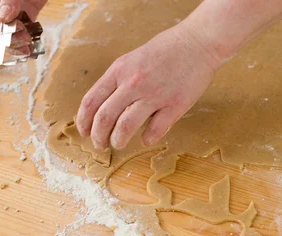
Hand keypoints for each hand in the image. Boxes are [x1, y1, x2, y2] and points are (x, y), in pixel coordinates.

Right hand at [0, 0, 46, 53]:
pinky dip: (29, 39)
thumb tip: (3, 18)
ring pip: (9, 34)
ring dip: (18, 44)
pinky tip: (34, 48)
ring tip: (27, 49)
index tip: (7, 30)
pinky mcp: (26, 14)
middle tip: (23, 40)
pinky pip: (25, 30)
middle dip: (8, 38)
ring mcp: (11, 11)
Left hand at [76, 23, 222, 149]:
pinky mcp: (175, 105)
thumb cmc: (166, 50)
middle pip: (104, 118)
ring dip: (118, 141)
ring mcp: (154, 95)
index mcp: (120, 70)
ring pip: (125, 127)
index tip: (84, 132)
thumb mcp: (133, 59)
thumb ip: (119, 81)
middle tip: (100, 144)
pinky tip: (146, 139)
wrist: (197, 43)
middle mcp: (133, 83)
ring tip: (119, 144)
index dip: (84, 121)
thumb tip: (106, 107)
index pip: (91, 101)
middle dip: (98, 137)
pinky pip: (155, 130)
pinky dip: (147, 139)